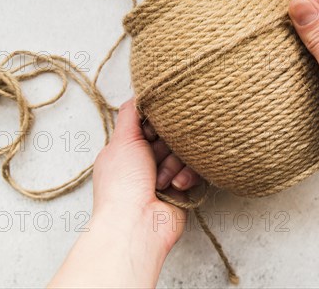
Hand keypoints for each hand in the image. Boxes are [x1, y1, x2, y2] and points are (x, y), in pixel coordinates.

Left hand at [50, 99, 202, 287]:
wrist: (137, 224)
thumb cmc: (122, 185)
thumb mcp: (122, 141)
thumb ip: (131, 114)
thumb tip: (139, 93)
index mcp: (128, 148)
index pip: (150, 122)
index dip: (156, 123)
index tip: (154, 128)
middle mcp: (145, 160)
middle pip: (170, 136)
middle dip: (167, 145)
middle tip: (157, 155)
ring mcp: (165, 175)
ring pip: (185, 152)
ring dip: (175, 164)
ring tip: (162, 179)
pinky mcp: (183, 188)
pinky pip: (196, 170)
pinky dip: (187, 177)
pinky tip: (176, 186)